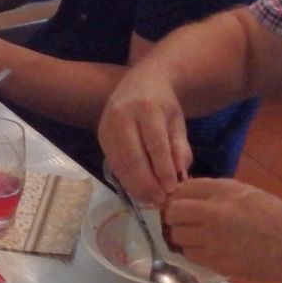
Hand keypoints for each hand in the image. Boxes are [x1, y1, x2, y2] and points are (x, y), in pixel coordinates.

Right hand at [99, 64, 191, 205]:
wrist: (140, 81)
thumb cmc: (163, 104)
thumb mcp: (178, 122)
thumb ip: (180, 148)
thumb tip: (179, 177)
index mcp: (147, 108)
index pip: (155, 144)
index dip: (163, 169)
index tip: (172, 189)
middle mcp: (122, 115)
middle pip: (133, 156)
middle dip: (147, 182)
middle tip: (160, 201)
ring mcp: (107, 125)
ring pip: (120, 162)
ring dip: (135, 185)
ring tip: (150, 200)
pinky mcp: (101, 135)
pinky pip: (113, 163)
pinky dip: (126, 179)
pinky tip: (138, 190)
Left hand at [162, 178, 281, 282]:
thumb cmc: (277, 216)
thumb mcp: (247, 192)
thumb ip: (218, 192)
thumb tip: (191, 195)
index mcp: (224, 192)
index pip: (183, 189)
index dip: (177, 195)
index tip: (179, 201)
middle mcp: (214, 213)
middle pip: (173, 212)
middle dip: (174, 215)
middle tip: (182, 219)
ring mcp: (213, 240)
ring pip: (177, 236)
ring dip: (182, 235)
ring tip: (195, 235)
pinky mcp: (217, 262)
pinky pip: (191, 255)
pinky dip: (194, 252)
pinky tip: (206, 249)